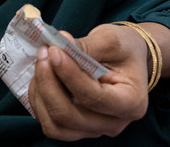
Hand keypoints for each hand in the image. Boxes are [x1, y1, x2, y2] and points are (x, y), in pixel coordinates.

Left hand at [28, 24, 150, 140]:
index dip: (68, 74)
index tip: (53, 50)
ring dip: (40, 93)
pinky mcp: (76, 128)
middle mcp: (113, 123)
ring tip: (42, 63)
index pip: (93, 97)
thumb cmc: (123, 49)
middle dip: (48, 82)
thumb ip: (85, 46)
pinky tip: (42, 76)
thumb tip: (58, 48)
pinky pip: (49, 123)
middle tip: (44, 52)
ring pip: (54, 124)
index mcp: (131, 103)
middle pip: (68, 115)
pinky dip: (38, 100)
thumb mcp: (111, 40)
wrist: (125, 59)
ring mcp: (93, 130)